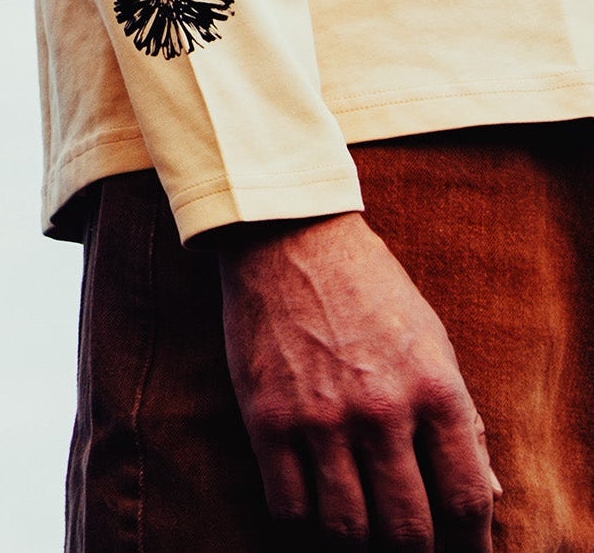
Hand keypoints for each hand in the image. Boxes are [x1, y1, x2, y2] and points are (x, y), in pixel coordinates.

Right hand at [216, 212, 495, 548]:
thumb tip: (491, 492)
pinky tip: (312, 503)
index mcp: (434, 391)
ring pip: (346, 528)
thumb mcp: (432, 345)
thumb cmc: (369, 290)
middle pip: (408, 528)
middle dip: (411, 547)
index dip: (471, 544)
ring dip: (356, 539)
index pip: (466, 501)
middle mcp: (381, 410)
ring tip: (358, 524)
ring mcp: (320, 417)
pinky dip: (303, 520)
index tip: (464, 551)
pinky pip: (287, 505)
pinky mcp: (266, 416)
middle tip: (405, 540)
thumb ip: (462, 422)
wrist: (286, 235)